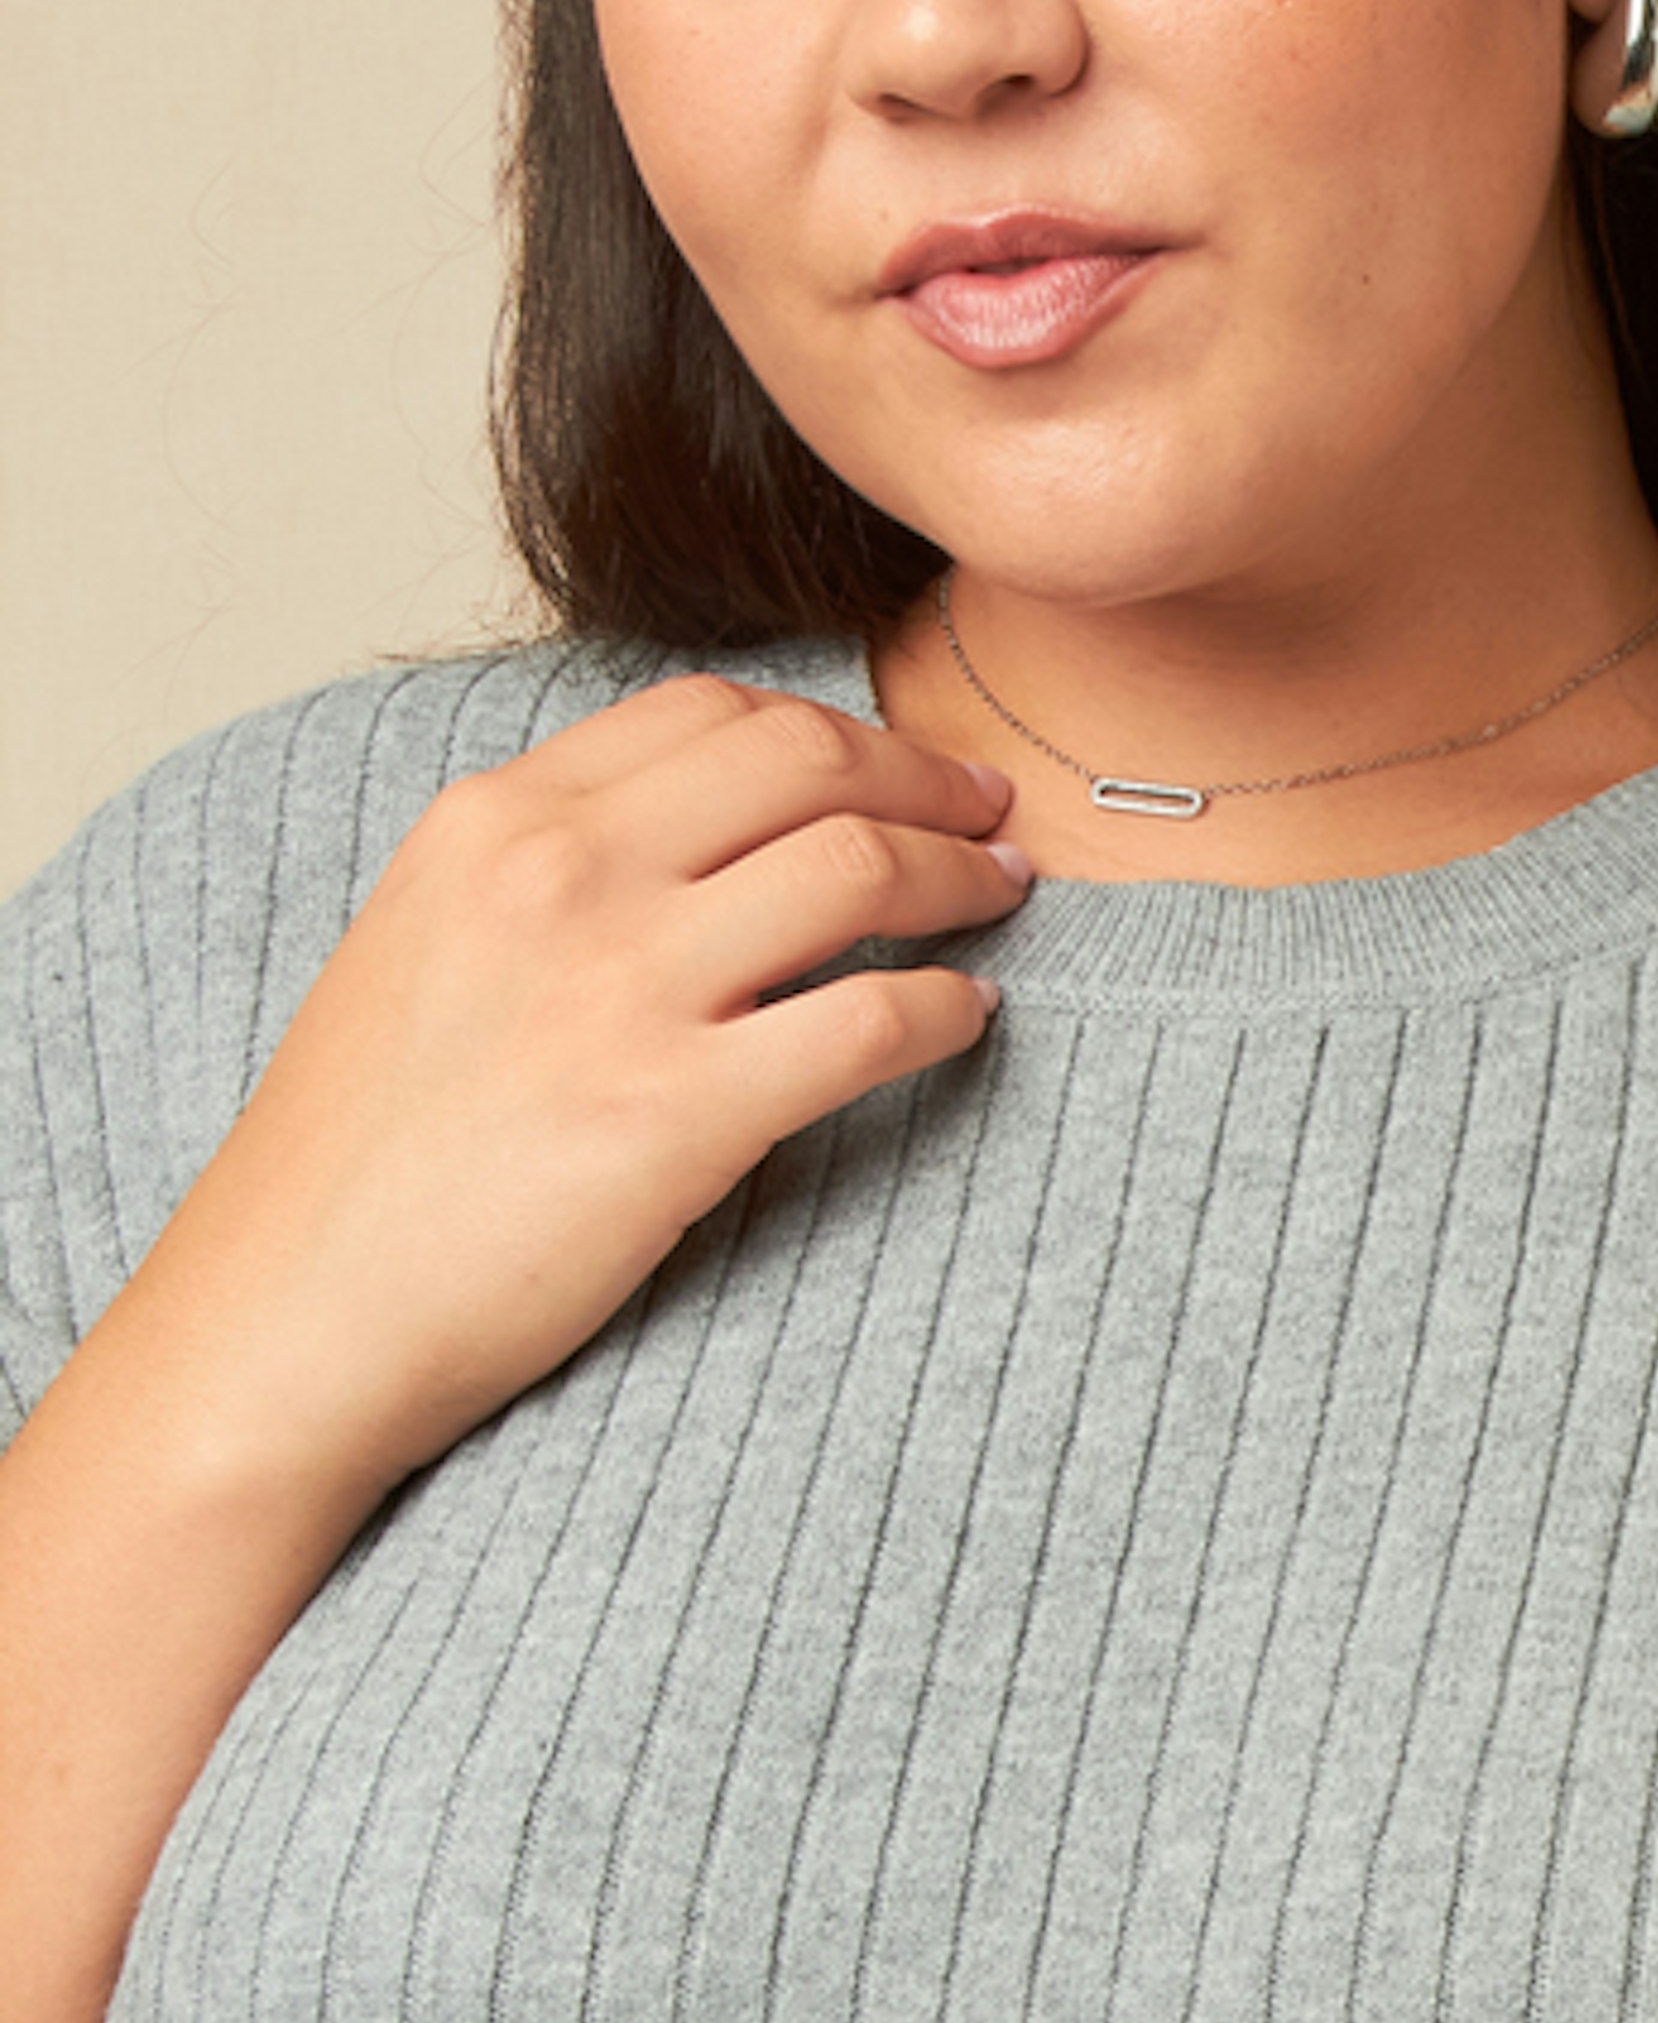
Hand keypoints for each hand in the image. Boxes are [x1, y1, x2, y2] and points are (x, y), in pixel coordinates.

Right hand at [122, 672, 1031, 1500]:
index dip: (832, 728)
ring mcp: (623, 989)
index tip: (892, 767)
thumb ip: (538, 875)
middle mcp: (561, 875)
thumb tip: (677, 844)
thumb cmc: (359, 1162)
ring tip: (998, 903)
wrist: (294, 1311)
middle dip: (923, 779)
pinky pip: (874, 1020)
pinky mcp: (680, 1114)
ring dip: (959, 878)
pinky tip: (968, 1020)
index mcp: (494, 821)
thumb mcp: (425, 947)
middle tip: (986, 819)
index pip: (708, 711)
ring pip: (859, 867)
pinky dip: (950, 1011)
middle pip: (805, 760)